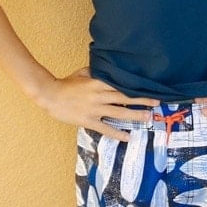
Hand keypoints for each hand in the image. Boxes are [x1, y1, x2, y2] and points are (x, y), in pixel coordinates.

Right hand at [33, 67, 159, 141]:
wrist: (49, 95)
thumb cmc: (66, 83)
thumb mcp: (82, 73)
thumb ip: (96, 72)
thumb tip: (108, 69)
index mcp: (98, 83)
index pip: (120, 83)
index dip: (135, 85)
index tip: (148, 86)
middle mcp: (99, 95)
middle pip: (124, 97)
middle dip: (141, 100)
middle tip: (156, 102)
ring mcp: (95, 109)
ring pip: (119, 113)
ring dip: (134, 116)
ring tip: (148, 118)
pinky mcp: (89, 120)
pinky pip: (105, 128)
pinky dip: (117, 133)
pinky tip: (128, 137)